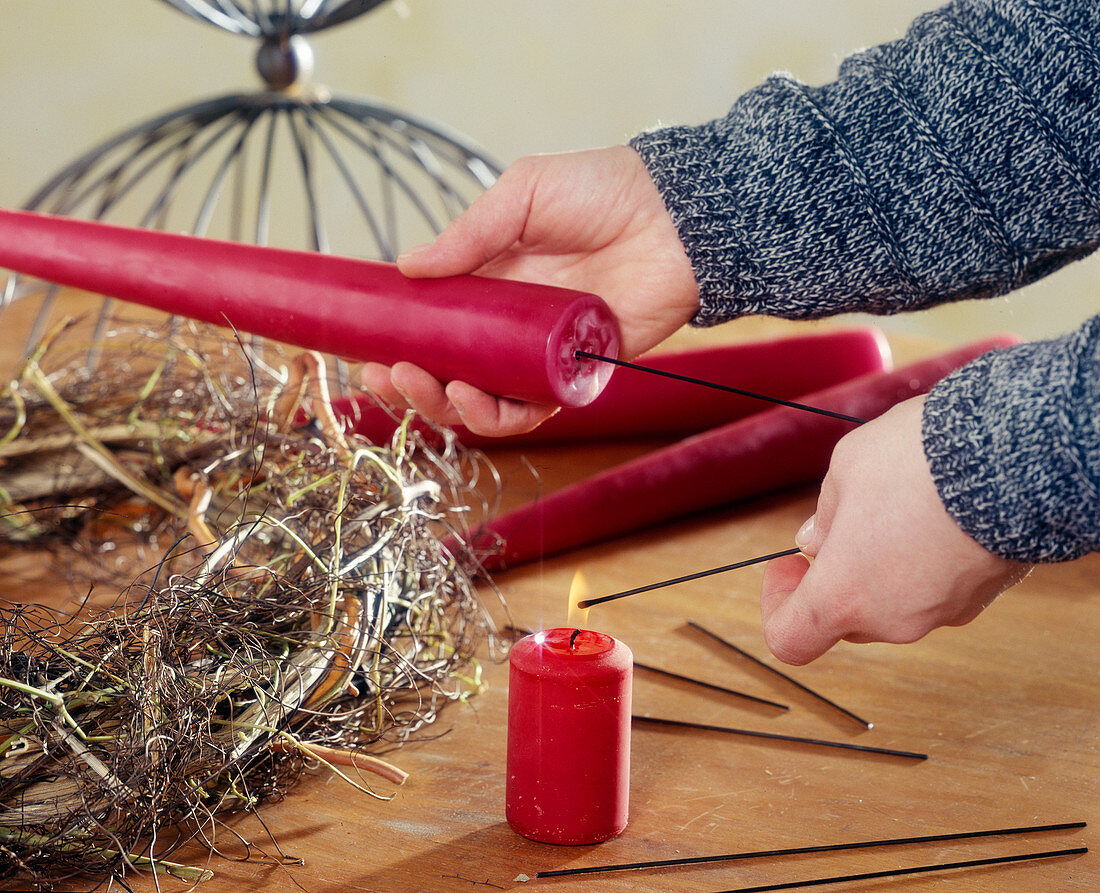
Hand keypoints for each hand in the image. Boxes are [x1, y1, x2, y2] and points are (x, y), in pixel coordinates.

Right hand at [361, 145, 699, 435]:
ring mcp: (540, 354)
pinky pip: (531, 410)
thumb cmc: (604, 192)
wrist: (674, 215)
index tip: (363, 350)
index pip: (433, 324)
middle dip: (412, 382)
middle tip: (388, 375)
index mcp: (490, 282)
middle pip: (450, 371)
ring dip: (446, 405)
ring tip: (426, 386)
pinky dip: (498, 415)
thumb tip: (407, 268)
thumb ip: (470, 233)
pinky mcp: (576, 375)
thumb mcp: (523, 194)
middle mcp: (509, 325)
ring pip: (483, 399)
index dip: (397, 342)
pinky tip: (473, 398)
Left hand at [759, 395, 1031, 664]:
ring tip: (897, 506)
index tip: (789, 565)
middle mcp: (892, 619)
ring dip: (883, 567)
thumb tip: (815, 541)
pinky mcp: (984, 597)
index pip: (790, 639)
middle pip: (846, 618)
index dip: (778, 606)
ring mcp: (943, 613)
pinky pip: (937, 590)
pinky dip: (925, 565)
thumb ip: (825, 515)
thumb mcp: (847, 469)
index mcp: (844, 595)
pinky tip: (935, 515)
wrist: (1016, 455)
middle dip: (836, 576)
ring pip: (894, 603)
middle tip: (843, 523)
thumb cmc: (918, 460)